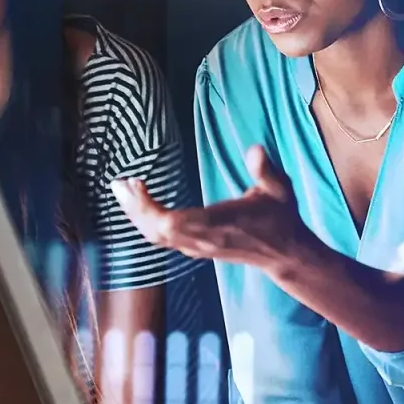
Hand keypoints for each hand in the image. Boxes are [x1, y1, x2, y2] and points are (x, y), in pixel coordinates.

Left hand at [112, 147, 315, 271]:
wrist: (285, 254)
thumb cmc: (281, 218)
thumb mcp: (279, 189)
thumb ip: (265, 169)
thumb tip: (255, 149)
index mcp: (218, 224)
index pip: (171, 223)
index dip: (148, 207)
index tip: (137, 182)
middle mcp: (203, 239)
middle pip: (155, 231)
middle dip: (133, 208)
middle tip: (118, 183)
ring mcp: (198, 246)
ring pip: (156, 237)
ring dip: (137, 215)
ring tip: (125, 190)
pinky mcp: (196, 248)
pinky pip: (163, 238)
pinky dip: (147, 221)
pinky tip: (141, 203)